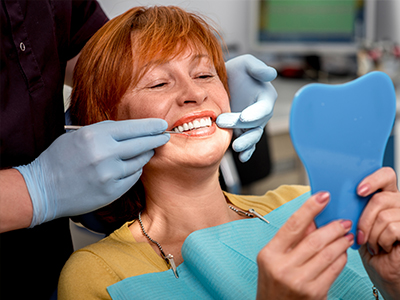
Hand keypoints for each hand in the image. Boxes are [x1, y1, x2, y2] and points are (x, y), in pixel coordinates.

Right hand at [15, 119, 168, 226]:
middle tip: (164, 136)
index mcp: (95, 136)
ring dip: (145, 155)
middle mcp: (105, 154)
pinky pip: (133, 177)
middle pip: (142, 144)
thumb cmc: (59, 159)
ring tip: (145, 151)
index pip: (133, 128)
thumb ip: (105, 132)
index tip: (161, 124)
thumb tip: (131, 130)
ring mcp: (109, 174)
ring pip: (139, 161)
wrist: (42, 189)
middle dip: (156, 139)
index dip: (150, 126)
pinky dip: (134, 170)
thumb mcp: (79, 135)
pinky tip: (130, 167)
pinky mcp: (112, 191)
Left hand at [217, 54, 277, 161]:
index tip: (244, 117)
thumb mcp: (246, 63)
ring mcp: (252, 124)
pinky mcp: (243, 131)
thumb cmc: (237, 71)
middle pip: (256, 124)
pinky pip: (248, 143)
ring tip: (236, 147)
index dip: (255, 113)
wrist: (223, 82)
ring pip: (253, 136)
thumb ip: (257, 68)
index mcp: (265, 97)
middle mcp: (261, 113)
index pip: (263, 108)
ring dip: (246, 143)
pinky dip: (247, 151)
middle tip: (222, 122)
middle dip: (241, 126)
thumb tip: (271, 74)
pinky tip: (242, 157)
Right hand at [257, 192, 353, 299]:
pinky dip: (341, 258)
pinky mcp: (314, 293)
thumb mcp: (274, 257)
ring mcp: (299, 281)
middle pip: (314, 240)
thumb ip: (291, 238)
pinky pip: (333, 270)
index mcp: (269, 254)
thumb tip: (313, 218)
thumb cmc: (273, 282)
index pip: (292, 225)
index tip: (323, 196)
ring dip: (340, 242)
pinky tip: (342, 252)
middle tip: (343, 221)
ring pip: (327, 254)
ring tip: (346, 235)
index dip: (309, 208)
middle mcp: (283, 267)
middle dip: (333, 227)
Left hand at [356, 167, 399, 299]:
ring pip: (384, 215)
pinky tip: (384, 248)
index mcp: (386, 196)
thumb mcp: (357, 223)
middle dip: (364, 219)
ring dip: (373, 234)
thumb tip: (331, 194)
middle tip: (361, 234)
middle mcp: (399, 203)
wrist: (385, 275)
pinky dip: (383, 240)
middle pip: (380, 198)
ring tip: (374, 244)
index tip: (359, 191)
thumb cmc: (371, 250)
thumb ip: (352, 206)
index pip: (386, 175)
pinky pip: (393, 228)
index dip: (373, 179)